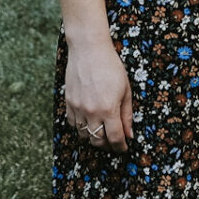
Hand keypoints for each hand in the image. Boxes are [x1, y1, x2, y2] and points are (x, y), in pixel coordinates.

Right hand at [60, 33, 134, 152]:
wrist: (88, 49)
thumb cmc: (111, 67)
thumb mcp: (125, 90)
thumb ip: (127, 115)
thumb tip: (129, 134)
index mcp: (108, 109)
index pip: (115, 139)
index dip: (120, 147)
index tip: (124, 148)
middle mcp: (91, 112)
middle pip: (98, 141)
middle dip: (108, 146)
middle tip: (114, 142)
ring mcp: (77, 108)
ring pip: (84, 135)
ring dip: (94, 138)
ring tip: (102, 134)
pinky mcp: (68, 102)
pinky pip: (72, 124)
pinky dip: (81, 128)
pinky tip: (88, 123)